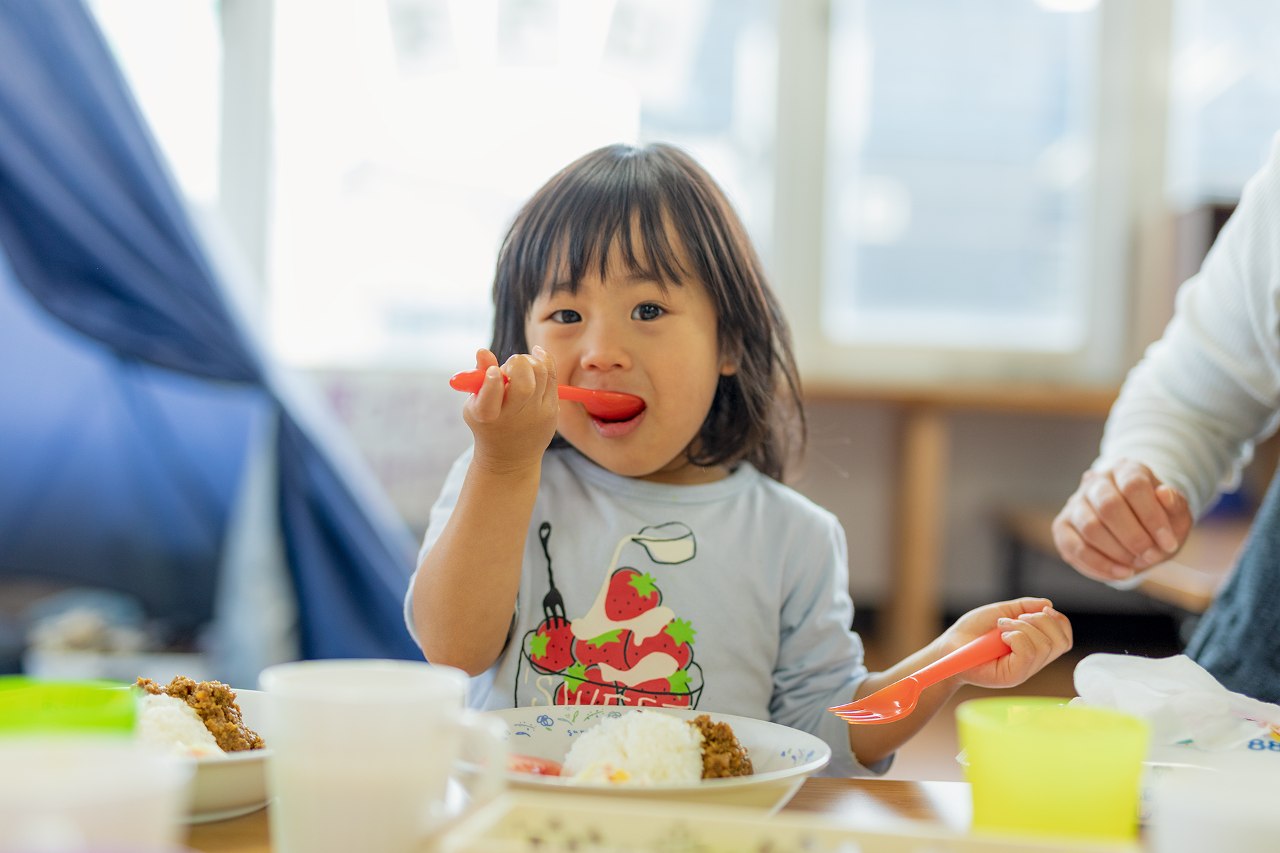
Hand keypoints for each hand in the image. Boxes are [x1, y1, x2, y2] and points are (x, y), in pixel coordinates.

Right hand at [462, 346, 559, 473]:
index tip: (493, 372)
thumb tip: (482, 351)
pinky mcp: (552, 411)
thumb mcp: (476, 404)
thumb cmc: (489, 424)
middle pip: (524, 383)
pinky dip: (545, 362)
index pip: (490, 396)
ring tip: (520, 366)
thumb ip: (479, 377)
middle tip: (510, 367)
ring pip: (542, 374)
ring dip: (530, 361)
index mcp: (487, 415)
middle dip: (517, 364)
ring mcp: (536, 415)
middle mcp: (514, 417)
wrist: (511, 457)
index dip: (492, 380)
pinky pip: (553, 378)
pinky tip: (536, 357)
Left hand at [939, 598, 1071, 689]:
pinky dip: (1016, 636)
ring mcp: (1023, 671)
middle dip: (1041, 621)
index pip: (1064, 638)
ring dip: (1022, 627)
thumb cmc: (973, 631)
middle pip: (1060, 642)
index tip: (1043, 610)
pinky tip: (1001, 636)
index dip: (1059, 621)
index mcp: (1034, 647)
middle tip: (1014, 619)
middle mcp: (1033, 662)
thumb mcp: (1001, 612)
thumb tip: (1048, 604)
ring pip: (1044, 646)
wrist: (949, 646)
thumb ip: (1024, 607)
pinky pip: (1027, 653)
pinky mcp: (1012, 677)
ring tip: (1001, 627)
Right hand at [1051, 459, 1192, 582]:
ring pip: (1089, 527)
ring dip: (1117, 552)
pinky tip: (1120, 573)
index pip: (1134, 486)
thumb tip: (1164, 494)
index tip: (1169, 543)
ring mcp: (1075, 503)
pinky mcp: (1062, 526)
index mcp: (1125, 470)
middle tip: (1151, 556)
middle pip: (1108, 505)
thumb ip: (1175, 504)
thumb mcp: (1175, 513)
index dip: (1152, 517)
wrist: (1135, 530)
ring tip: (1136, 564)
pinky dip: (1099, 566)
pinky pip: (1074, 547)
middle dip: (1134, 537)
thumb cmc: (1155, 520)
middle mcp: (1096, 482)